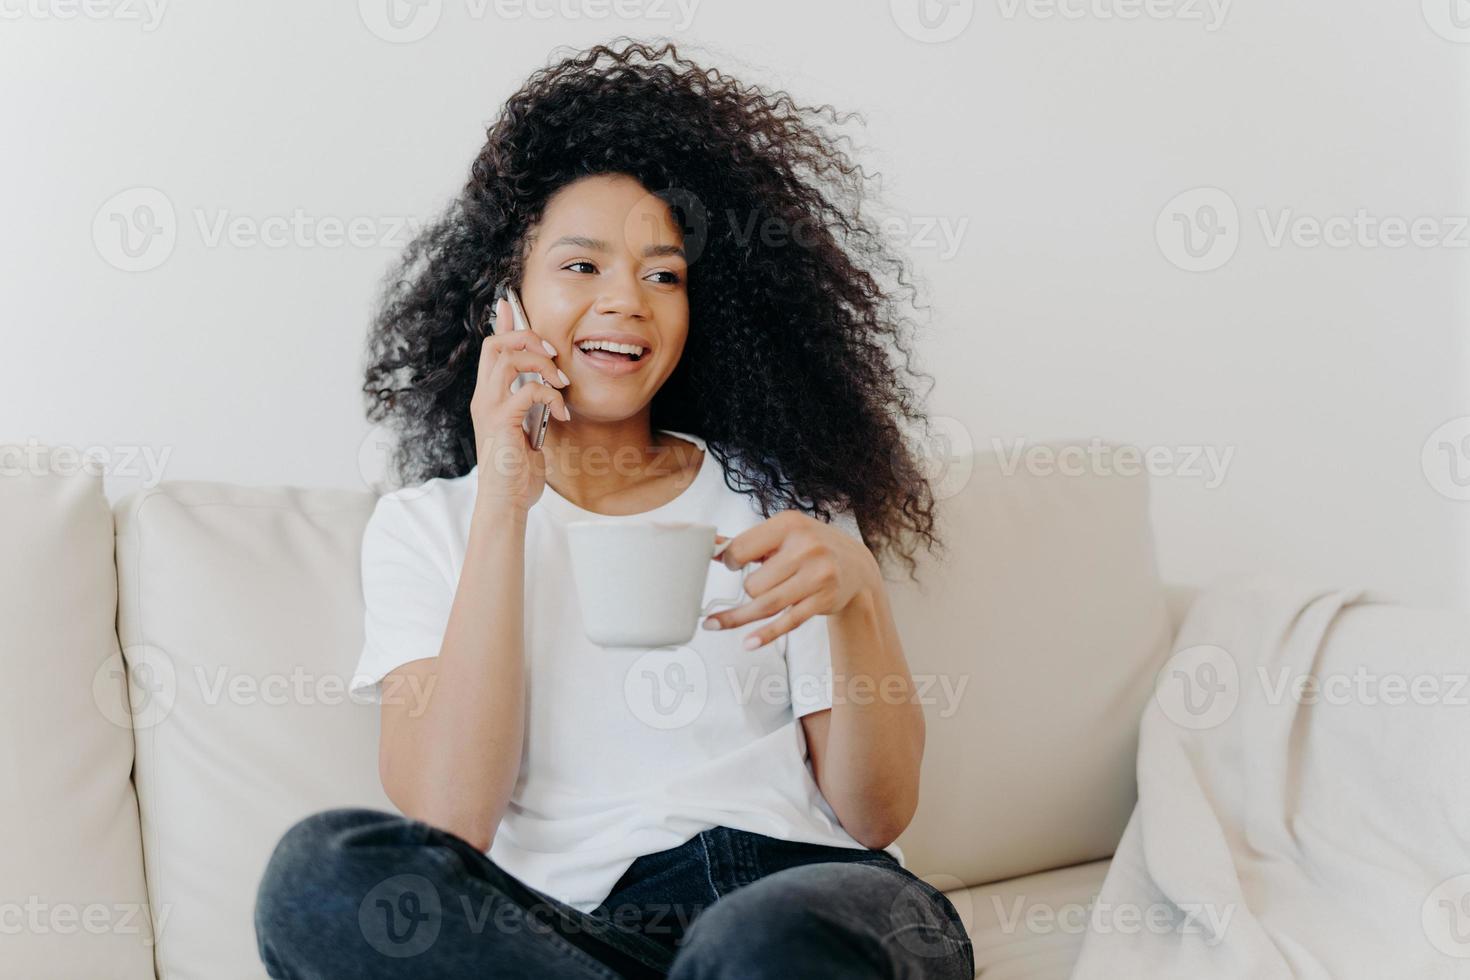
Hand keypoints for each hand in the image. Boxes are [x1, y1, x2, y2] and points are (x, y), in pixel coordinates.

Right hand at [470, 296, 570, 513]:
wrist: (506, 502)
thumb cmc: (517, 472)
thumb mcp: (526, 431)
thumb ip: (529, 407)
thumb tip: (544, 387)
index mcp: (488, 397)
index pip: (490, 349)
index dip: (502, 323)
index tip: (511, 303)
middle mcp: (483, 398)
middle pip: (496, 343)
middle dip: (527, 337)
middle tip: (553, 355)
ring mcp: (489, 409)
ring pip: (508, 358)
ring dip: (541, 364)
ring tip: (561, 383)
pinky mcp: (502, 422)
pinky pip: (529, 391)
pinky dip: (552, 396)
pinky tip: (562, 414)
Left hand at [704, 510, 877, 649]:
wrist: (855, 565)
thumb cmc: (810, 547)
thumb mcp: (782, 535)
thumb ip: (747, 542)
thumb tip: (710, 548)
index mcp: (789, 524)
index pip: (742, 549)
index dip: (730, 560)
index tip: (732, 565)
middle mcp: (806, 547)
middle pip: (753, 583)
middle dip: (750, 588)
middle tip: (762, 582)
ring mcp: (817, 576)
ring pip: (765, 604)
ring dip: (739, 616)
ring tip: (713, 624)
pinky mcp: (823, 600)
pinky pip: (787, 622)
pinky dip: (765, 634)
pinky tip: (748, 642)